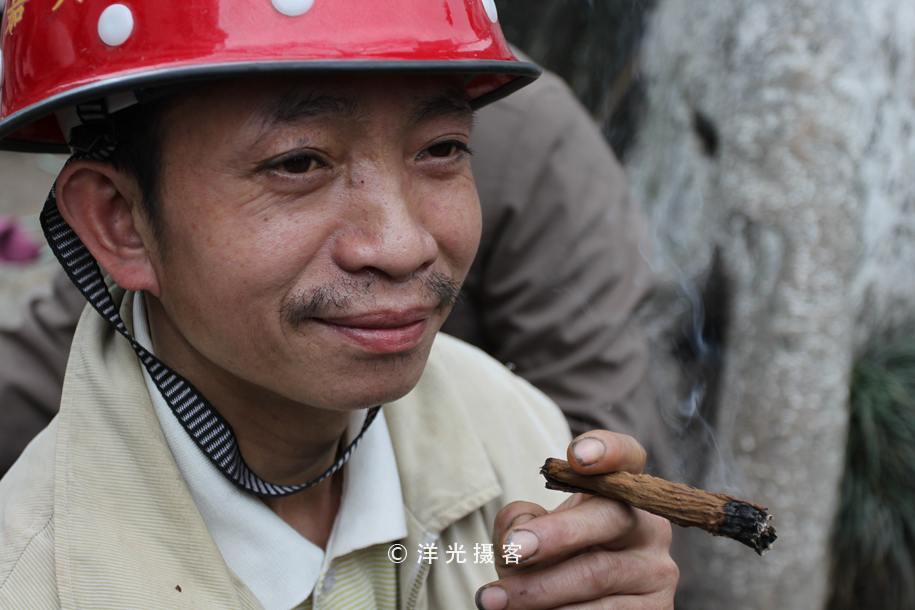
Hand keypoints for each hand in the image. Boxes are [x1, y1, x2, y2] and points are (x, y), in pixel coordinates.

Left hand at [475, 431, 677, 608]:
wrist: (564, 609)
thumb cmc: (545, 562)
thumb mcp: (528, 534)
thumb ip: (518, 521)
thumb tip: (517, 533)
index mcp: (622, 493)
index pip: (628, 457)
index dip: (608, 449)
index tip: (577, 455)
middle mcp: (650, 527)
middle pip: (610, 518)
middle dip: (556, 535)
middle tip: (512, 549)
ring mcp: (657, 571)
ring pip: (596, 574)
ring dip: (538, 590)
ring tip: (493, 599)